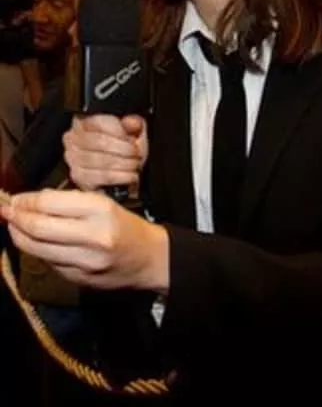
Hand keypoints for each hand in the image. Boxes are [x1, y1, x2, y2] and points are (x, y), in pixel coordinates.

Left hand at [1, 189, 168, 292]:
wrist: (151, 259)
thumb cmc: (126, 226)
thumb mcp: (104, 204)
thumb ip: (70, 202)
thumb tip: (32, 200)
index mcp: (101, 210)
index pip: (50, 203)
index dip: (26, 200)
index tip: (15, 198)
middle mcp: (93, 236)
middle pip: (38, 228)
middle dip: (16, 218)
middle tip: (7, 211)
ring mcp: (85, 261)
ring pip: (37, 249)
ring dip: (19, 236)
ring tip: (14, 225)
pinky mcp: (79, 279)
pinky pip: (48, 262)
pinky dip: (36, 250)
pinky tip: (35, 242)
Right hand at [63, 114, 147, 190]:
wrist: (120, 172)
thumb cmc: (124, 148)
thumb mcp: (132, 131)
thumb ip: (134, 124)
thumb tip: (133, 122)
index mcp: (85, 121)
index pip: (98, 122)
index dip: (118, 131)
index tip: (133, 140)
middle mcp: (74, 138)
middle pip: (98, 142)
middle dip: (123, 149)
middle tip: (137, 154)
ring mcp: (74, 158)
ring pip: (99, 160)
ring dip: (123, 164)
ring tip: (135, 164)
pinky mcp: (78, 177)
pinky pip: (99, 177)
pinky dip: (119, 177)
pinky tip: (130, 176)